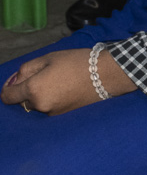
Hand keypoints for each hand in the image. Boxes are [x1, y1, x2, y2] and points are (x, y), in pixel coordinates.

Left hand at [1, 47, 134, 114]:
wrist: (108, 75)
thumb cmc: (78, 62)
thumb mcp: (50, 58)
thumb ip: (27, 69)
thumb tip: (16, 81)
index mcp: (34, 89)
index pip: (7, 96)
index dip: (8, 88)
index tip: (16, 82)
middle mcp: (40, 105)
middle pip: (23, 101)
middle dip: (29, 90)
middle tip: (46, 75)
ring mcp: (52, 113)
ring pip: (38, 105)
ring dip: (42, 96)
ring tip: (61, 81)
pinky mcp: (64, 116)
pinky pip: (51, 108)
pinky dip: (55, 100)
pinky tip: (68, 89)